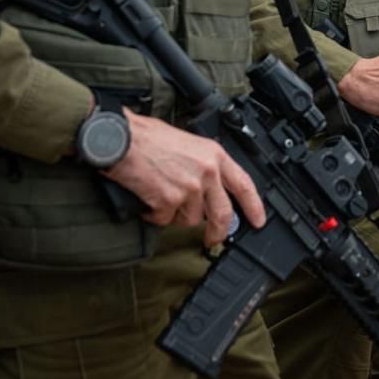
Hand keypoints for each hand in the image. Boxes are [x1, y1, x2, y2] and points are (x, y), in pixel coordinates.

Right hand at [104, 109, 265, 245]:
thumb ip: (204, 166)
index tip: (258, 221)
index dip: (254, 206)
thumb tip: (209, 191)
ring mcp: (190, 187)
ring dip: (174, 215)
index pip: (244, 185)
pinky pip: (165, 220)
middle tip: (212, 240)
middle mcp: (207, 172)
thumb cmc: (147, 138)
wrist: (120, 139)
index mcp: (215, 155)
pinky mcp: (170, 200)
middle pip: (222, 213)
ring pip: (190, 219)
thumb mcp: (189, 145)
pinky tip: (147, 199)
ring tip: (159, 195)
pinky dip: (154, 215)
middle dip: (218, 231)